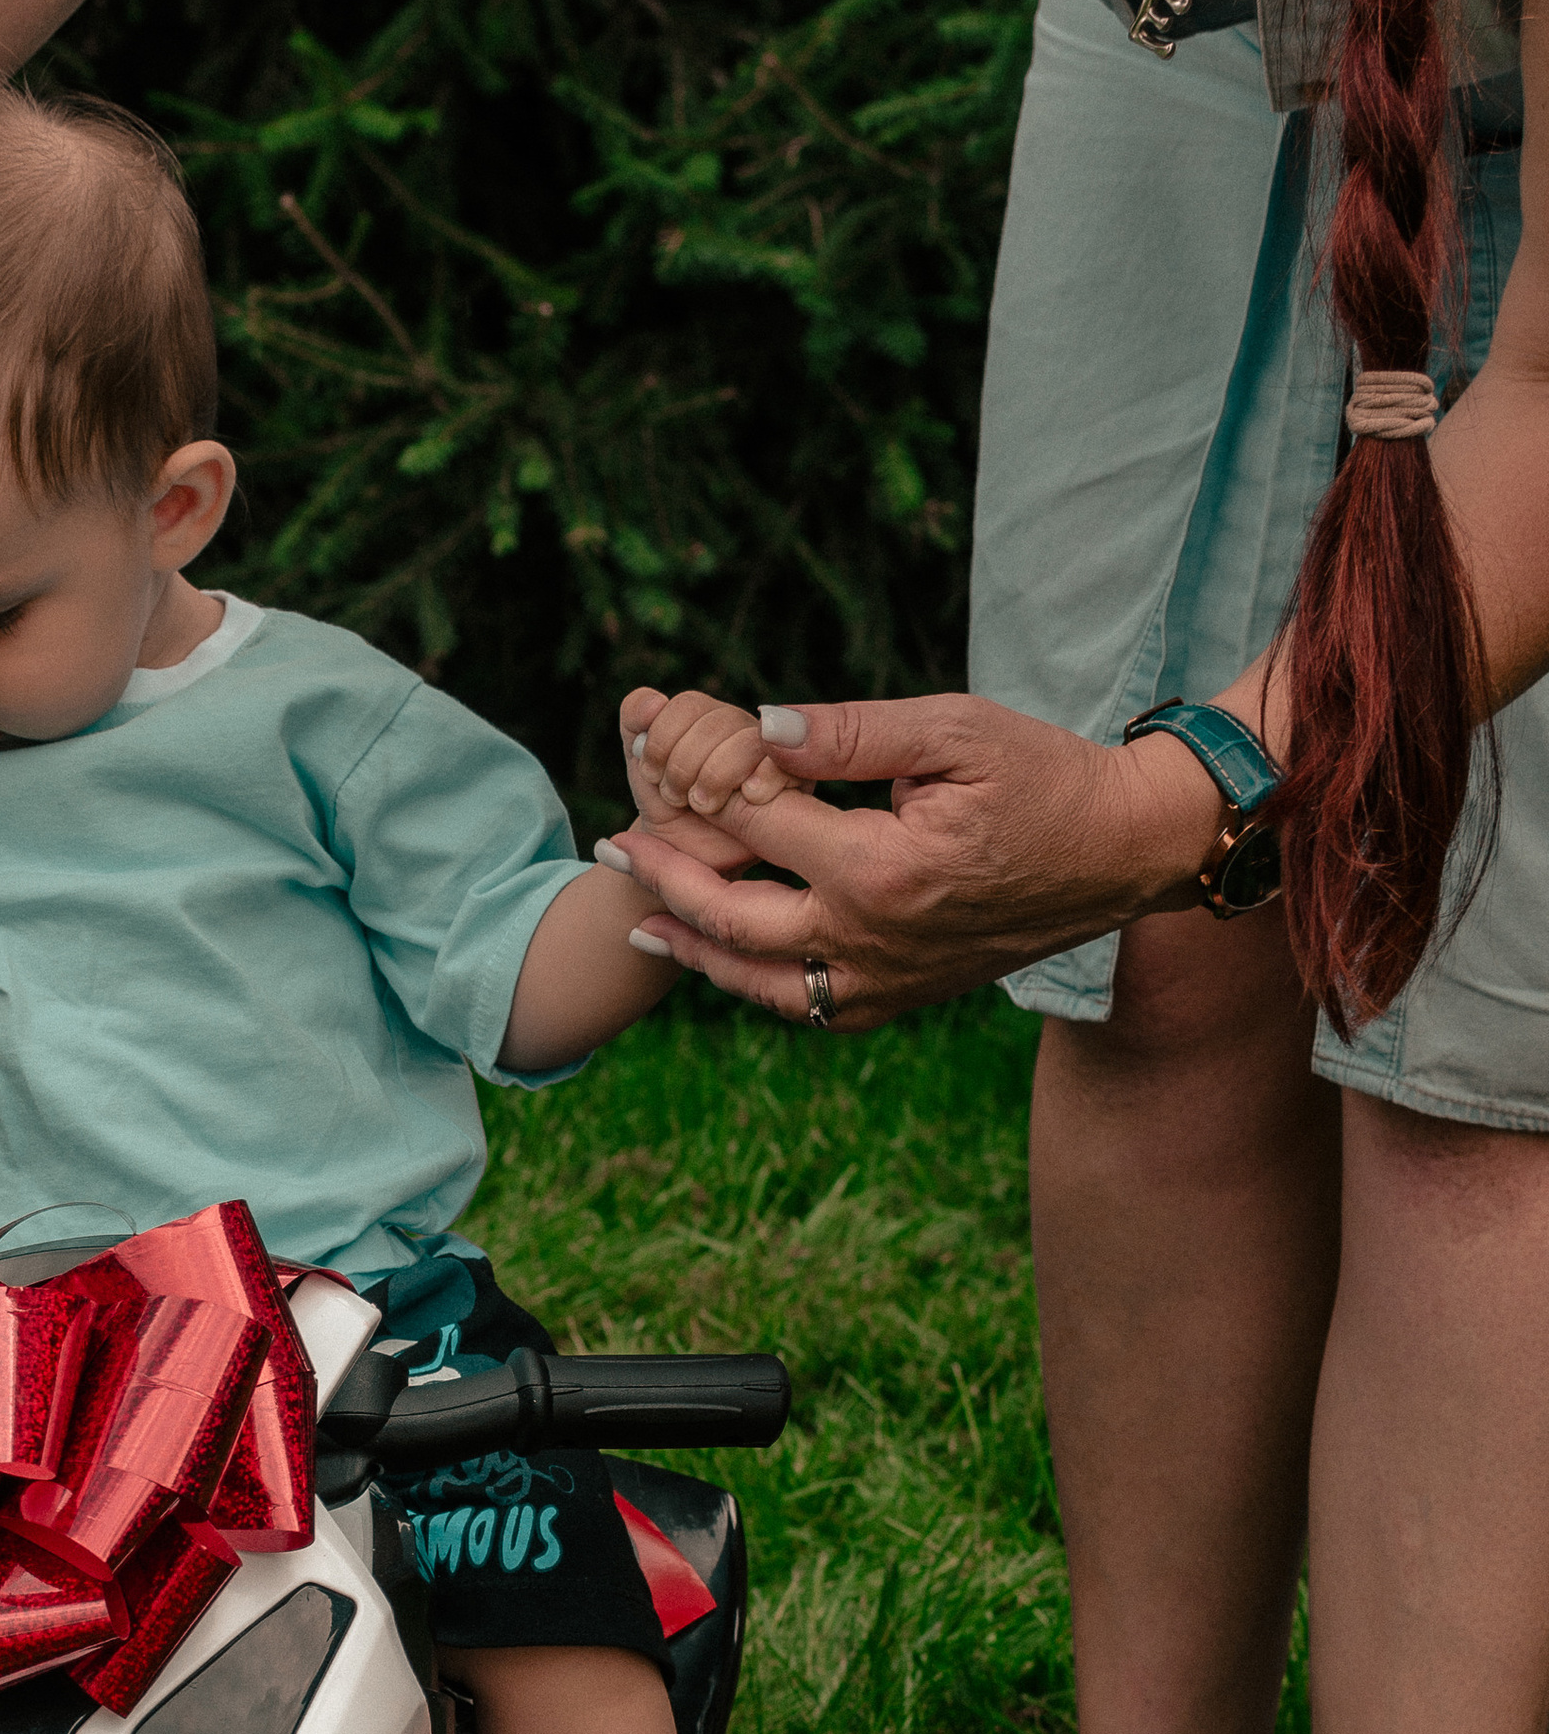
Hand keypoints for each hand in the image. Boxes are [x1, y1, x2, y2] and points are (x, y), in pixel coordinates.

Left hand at [601, 683, 1224, 1029]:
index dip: (704, 791)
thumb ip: (849, 733)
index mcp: (879, 868)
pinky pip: (809, 1006)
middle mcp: (872, 939)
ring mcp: (886, 980)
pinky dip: (757, 985)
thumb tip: (758, 727)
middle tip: (611, 849)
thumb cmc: (1044, 777)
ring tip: (641, 921)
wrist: (1122, 853)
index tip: (654, 765)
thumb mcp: (953, 731)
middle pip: (734, 918)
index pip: (758, 827)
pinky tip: (726, 959)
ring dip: (696, 950)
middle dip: (664, 880)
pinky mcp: (904, 998)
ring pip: (760, 980)